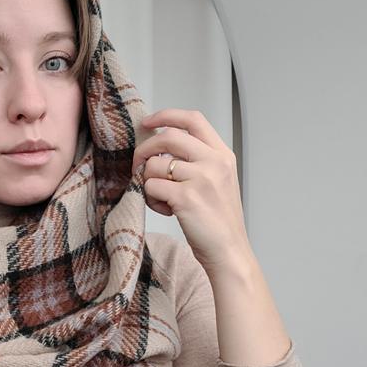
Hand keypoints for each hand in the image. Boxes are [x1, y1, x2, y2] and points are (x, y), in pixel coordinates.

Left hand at [131, 108, 251, 272]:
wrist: (228, 251)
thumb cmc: (218, 221)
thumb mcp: (218, 181)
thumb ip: (197, 161)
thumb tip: (160, 148)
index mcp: (222, 155)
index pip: (193, 119)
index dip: (166, 115)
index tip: (148, 122)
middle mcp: (214, 162)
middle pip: (168, 136)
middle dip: (145, 148)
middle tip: (138, 164)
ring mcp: (201, 179)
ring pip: (155, 164)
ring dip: (148, 180)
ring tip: (160, 198)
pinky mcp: (186, 198)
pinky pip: (151, 186)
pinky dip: (151, 198)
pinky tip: (164, 209)